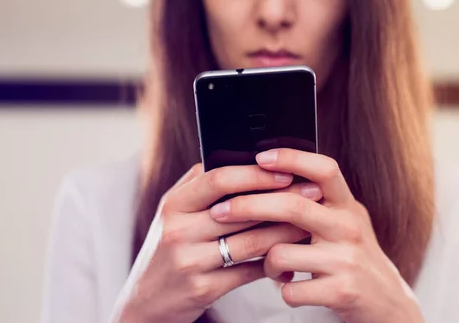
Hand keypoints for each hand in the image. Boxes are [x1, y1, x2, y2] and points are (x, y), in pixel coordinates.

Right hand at [110, 163, 322, 322]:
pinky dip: (273, 263)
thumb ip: (200, 185)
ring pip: (250, 242)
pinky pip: (248, 272)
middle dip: (282, 200)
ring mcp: (190, 261)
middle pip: (240, 210)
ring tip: (309, 223)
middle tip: (312, 193)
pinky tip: (290, 255)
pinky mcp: (203, 288)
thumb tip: (240, 157)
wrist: (146, 301)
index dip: (255, 174)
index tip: (286, 171)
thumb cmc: (168, 248)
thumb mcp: (173, 213)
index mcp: (174, 204)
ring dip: (285, 232)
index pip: (217, 179)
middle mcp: (179, 230)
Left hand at [209, 149, 424, 322]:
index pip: (324, 169)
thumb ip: (316, 202)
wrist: (387, 303)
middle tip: (220, 211)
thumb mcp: (343, 222)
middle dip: (249, 206)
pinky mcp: (341, 291)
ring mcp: (346, 260)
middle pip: (292, 206)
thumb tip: (268, 175)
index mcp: (347, 205)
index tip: (260, 156)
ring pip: (282, 252)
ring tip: (271, 265)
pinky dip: (282, 289)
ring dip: (266, 261)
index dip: (292, 158)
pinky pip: (291, 289)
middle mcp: (349, 227)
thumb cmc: (352, 256)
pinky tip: (288, 286)